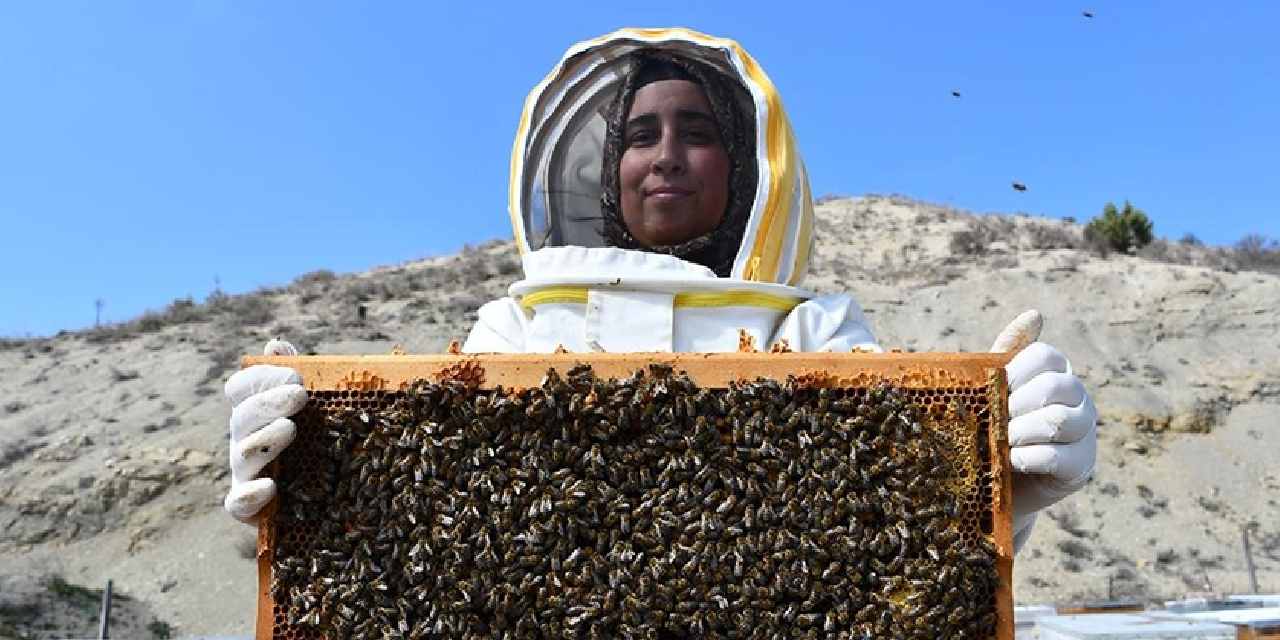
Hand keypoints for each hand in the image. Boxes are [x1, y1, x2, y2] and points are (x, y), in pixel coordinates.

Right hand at [223, 338, 307, 522]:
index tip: (293, 373)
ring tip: (290, 428)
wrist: (325, 501)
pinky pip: (238, 503)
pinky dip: (250, 495)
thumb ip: (295, 377)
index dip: (260, 377)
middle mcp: (244, 441)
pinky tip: (271, 486)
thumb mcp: (314, 409)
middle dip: (268, 402)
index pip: (240, 388)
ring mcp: (245, 475)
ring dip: (264, 439)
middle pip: (242, 417)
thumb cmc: (315, 445)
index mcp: (255, 414)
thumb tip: (276, 344)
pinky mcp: (250, 508)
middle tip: (299, 394)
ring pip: (242, 456)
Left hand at [991, 311, 1097, 548]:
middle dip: (1017, 404)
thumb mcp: (994, 388)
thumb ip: (1007, 354)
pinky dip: (1028, 458)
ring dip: (1021, 431)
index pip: (1045, 356)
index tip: (993, 390)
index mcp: (1056, 373)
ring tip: (1001, 441)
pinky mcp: (1082, 466)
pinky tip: (1011, 461)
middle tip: (994, 420)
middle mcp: (1078, 398)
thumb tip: (1035, 315)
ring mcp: (1084, 432)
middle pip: (1054, 387)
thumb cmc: (992, 426)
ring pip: (1058, 420)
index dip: (1015, 372)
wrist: (994, 483)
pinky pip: (1057, 457)